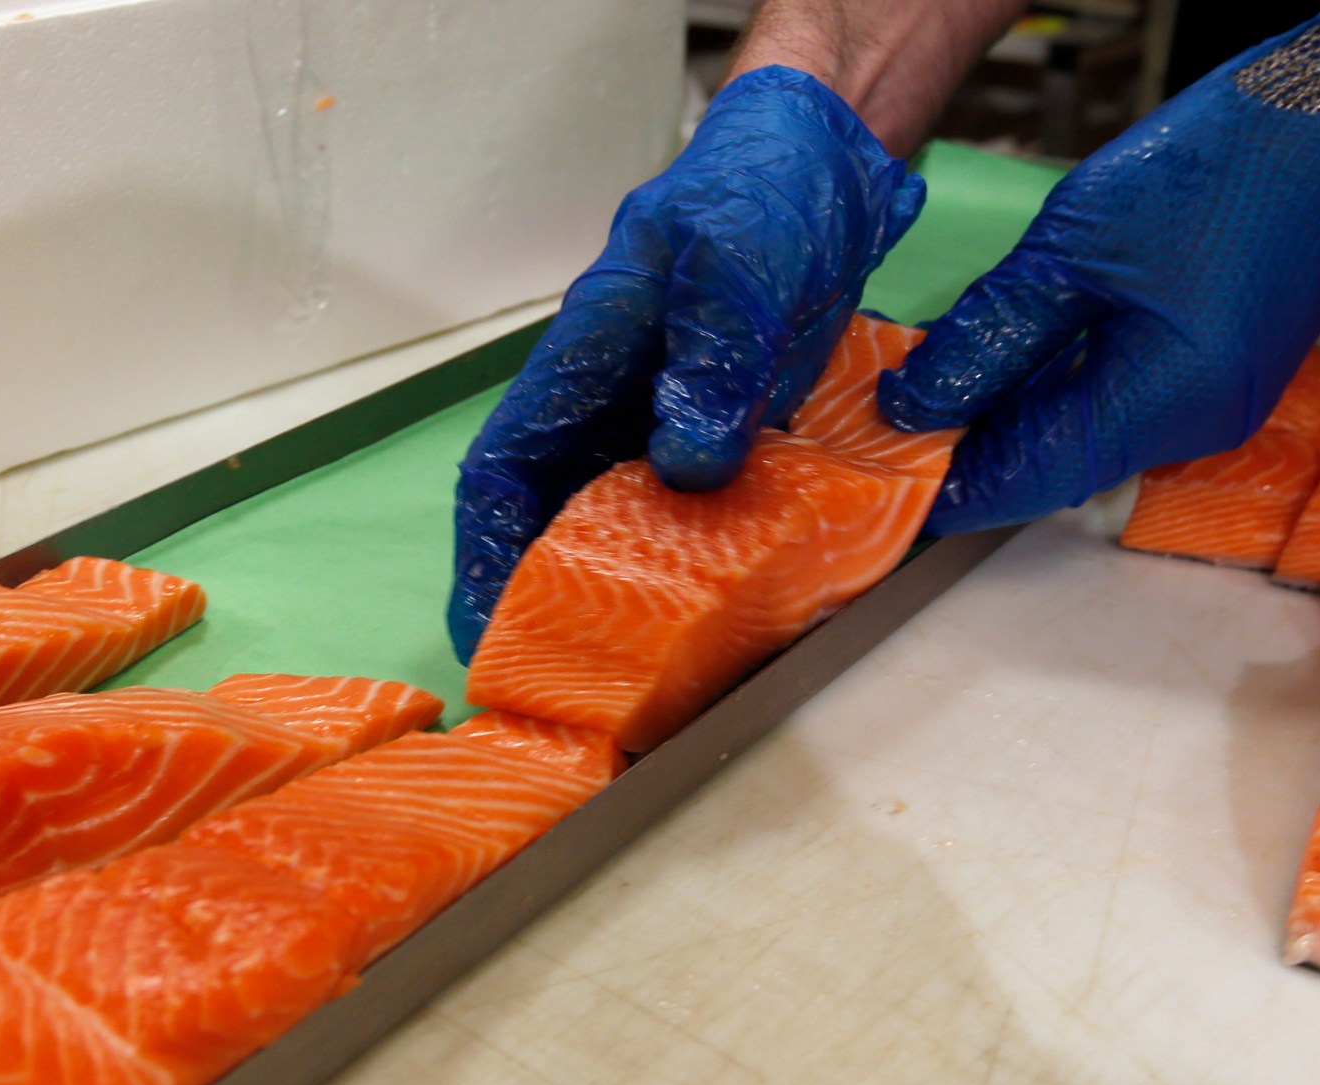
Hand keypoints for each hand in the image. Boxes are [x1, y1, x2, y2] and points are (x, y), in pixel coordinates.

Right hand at [448, 66, 924, 661]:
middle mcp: (619, 401)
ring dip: (636, 600)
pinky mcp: (735, 435)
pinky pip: (709, 517)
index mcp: (587, 356)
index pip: (506, 470)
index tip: (490, 631)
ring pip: (632, 528)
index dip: (487, 557)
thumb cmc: (764, 186)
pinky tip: (741, 615)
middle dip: (553, 605)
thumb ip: (712, 352)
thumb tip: (687, 464)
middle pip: (559, 518)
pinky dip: (713, 568)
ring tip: (655, 676)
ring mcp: (677, 421)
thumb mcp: (740, 258)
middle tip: (576, 689)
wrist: (832, 161)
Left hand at [877, 0, 1319, 531]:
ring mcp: (1210, 411)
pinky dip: (1057, 392)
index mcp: (1159, 404)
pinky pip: (1117, 408)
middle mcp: (1192, 429)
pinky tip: (1009, 362)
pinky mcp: (1215, 382)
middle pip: (1052, 466)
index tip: (879, 480)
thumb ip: (991, 335)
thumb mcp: (1075, 247)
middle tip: (890, 424)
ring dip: (1010, 420)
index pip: (1026, 479)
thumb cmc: (1227, 168)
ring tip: (935, 388)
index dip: (947, 486)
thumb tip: (919, 402)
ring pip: (1082, 438)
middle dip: (971, 450)